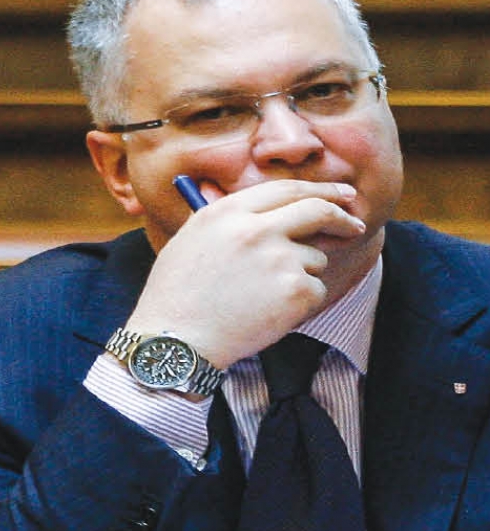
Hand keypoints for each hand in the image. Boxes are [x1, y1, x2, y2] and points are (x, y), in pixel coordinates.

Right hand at [126, 179, 364, 367]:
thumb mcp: (193, 238)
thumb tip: (270, 210)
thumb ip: (230, 218)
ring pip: (316, 259)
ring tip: (264, 296)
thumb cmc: (178, 294)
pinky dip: (301, 303)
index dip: (319, 189)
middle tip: (354, 224)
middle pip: (316, 210)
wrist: (176, 341)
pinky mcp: (294, 291)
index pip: (286, 189)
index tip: (339, 194)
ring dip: (302, 275)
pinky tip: (270, 313)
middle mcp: (256, 229)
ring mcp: (278, 259)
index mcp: (229, 212)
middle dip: (341, 216)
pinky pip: (316, 290)